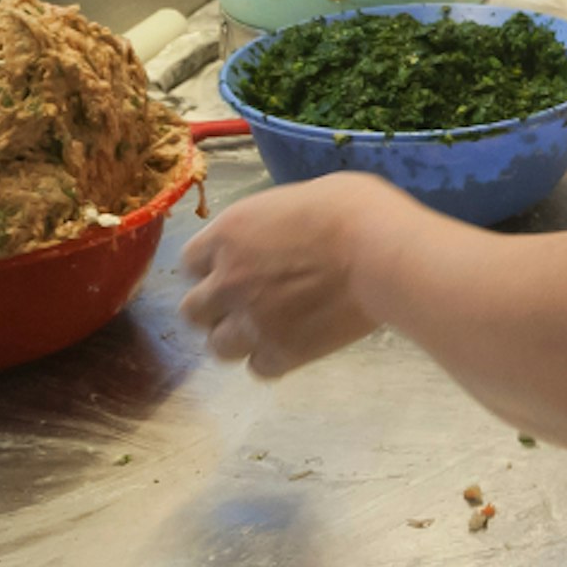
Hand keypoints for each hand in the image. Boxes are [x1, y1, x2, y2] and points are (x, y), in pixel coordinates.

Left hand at [179, 175, 404, 378]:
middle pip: (192, 311)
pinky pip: (259, 367)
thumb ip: (269, 225)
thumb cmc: (349, 209)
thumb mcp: (296, 198)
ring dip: (237, 339)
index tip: (228, 269)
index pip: (189, 262)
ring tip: (266, 329)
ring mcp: (251, 321)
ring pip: (217, 346)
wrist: (377, 251)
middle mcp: (227, 281)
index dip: (209, 268)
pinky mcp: (281, 352)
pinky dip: (271, 359)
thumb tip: (278, 235)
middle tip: (243, 303)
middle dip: (214, 308)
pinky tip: (292, 344)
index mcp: (228, 234)